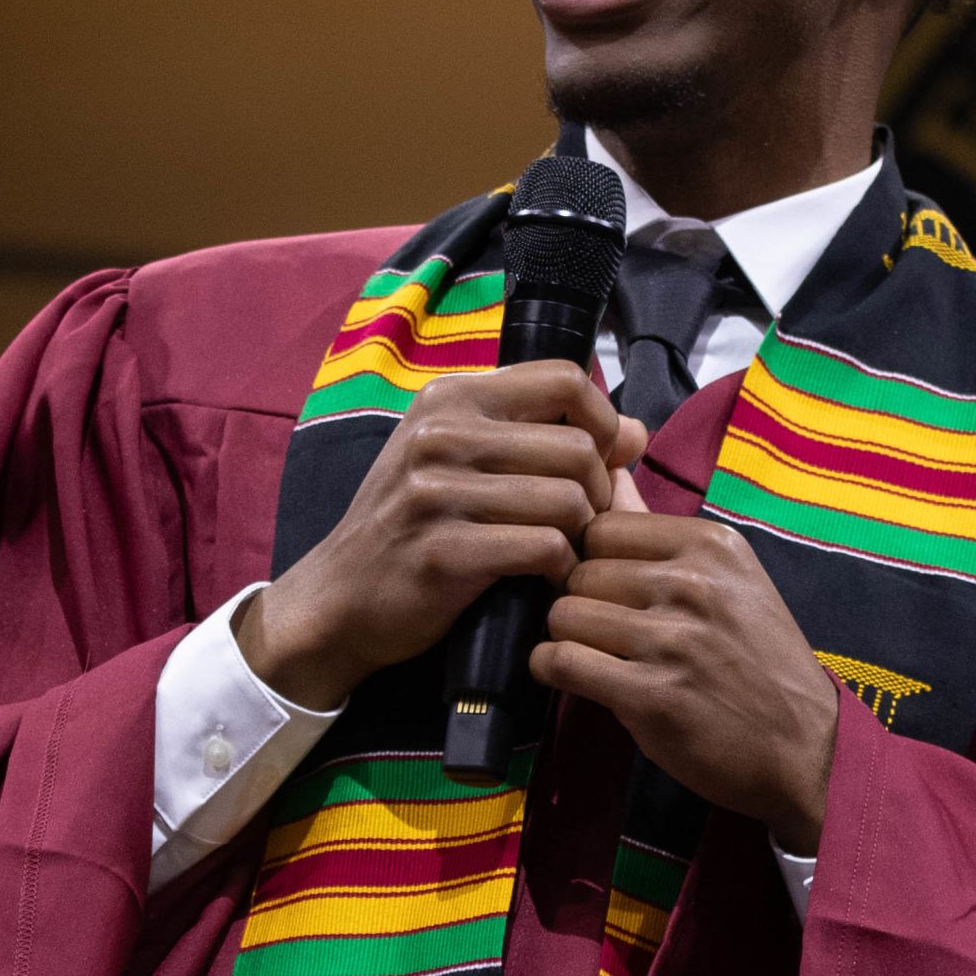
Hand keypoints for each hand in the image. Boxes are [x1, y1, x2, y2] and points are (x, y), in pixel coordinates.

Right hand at [241, 362, 647, 709]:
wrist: (340, 596)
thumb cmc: (412, 524)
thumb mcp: (462, 460)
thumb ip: (543, 437)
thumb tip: (635, 430)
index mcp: (451, 397)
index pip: (564, 379)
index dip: (601, 420)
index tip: (598, 461)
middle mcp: (441, 433)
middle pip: (578, 447)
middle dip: (597, 491)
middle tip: (581, 524)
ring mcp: (438, 491)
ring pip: (568, 500)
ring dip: (580, 536)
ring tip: (563, 552)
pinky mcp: (444, 551)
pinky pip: (544, 548)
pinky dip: (558, 569)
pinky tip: (543, 579)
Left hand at [533, 492, 840, 851]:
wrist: (806, 750)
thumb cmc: (758, 664)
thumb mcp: (729, 582)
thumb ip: (659, 531)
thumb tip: (610, 469)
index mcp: (711, 544)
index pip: (602, 525)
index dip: (590, 558)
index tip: (606, 590)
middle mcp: (694, 583)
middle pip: (577, 569)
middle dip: (577, 601)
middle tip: (601, 632)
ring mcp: (673, 640)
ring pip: (563, 613)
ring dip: (566, 638)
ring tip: (594, 656)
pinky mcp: (652, 695)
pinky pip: (560, 661)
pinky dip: (552, 670)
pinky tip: (576, 678)